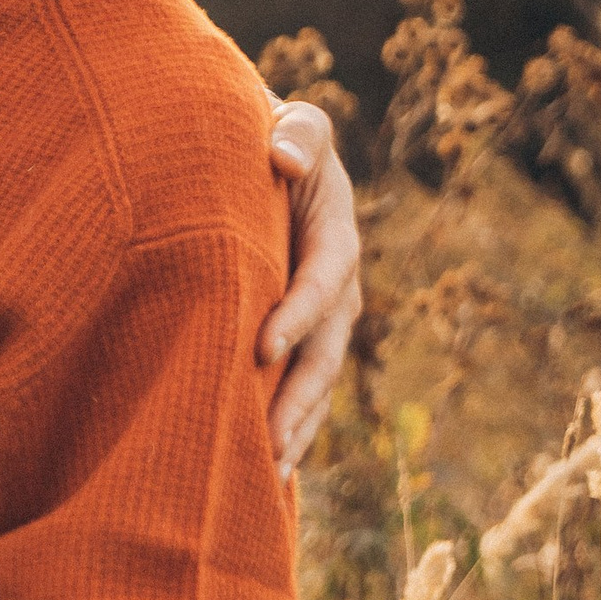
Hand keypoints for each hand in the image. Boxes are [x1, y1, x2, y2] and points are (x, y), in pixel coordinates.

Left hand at [261, 103, 360, 473]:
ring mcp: (324, 318)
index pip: (322, 279)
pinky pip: (301, 388)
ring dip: (296, 427)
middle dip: (300, 398)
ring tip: (268, 474)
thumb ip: (296, 133)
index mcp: (336, 234)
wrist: (265, 156)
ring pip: (317, 381)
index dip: (299, 313)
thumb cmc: (270, 137)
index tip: (263, 347)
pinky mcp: (302, 337)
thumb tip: (284, 154)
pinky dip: (288, 427)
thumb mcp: (292, 125)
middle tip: (268, 441)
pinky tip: (265, 474)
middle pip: (326, 350)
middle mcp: (338, 285)